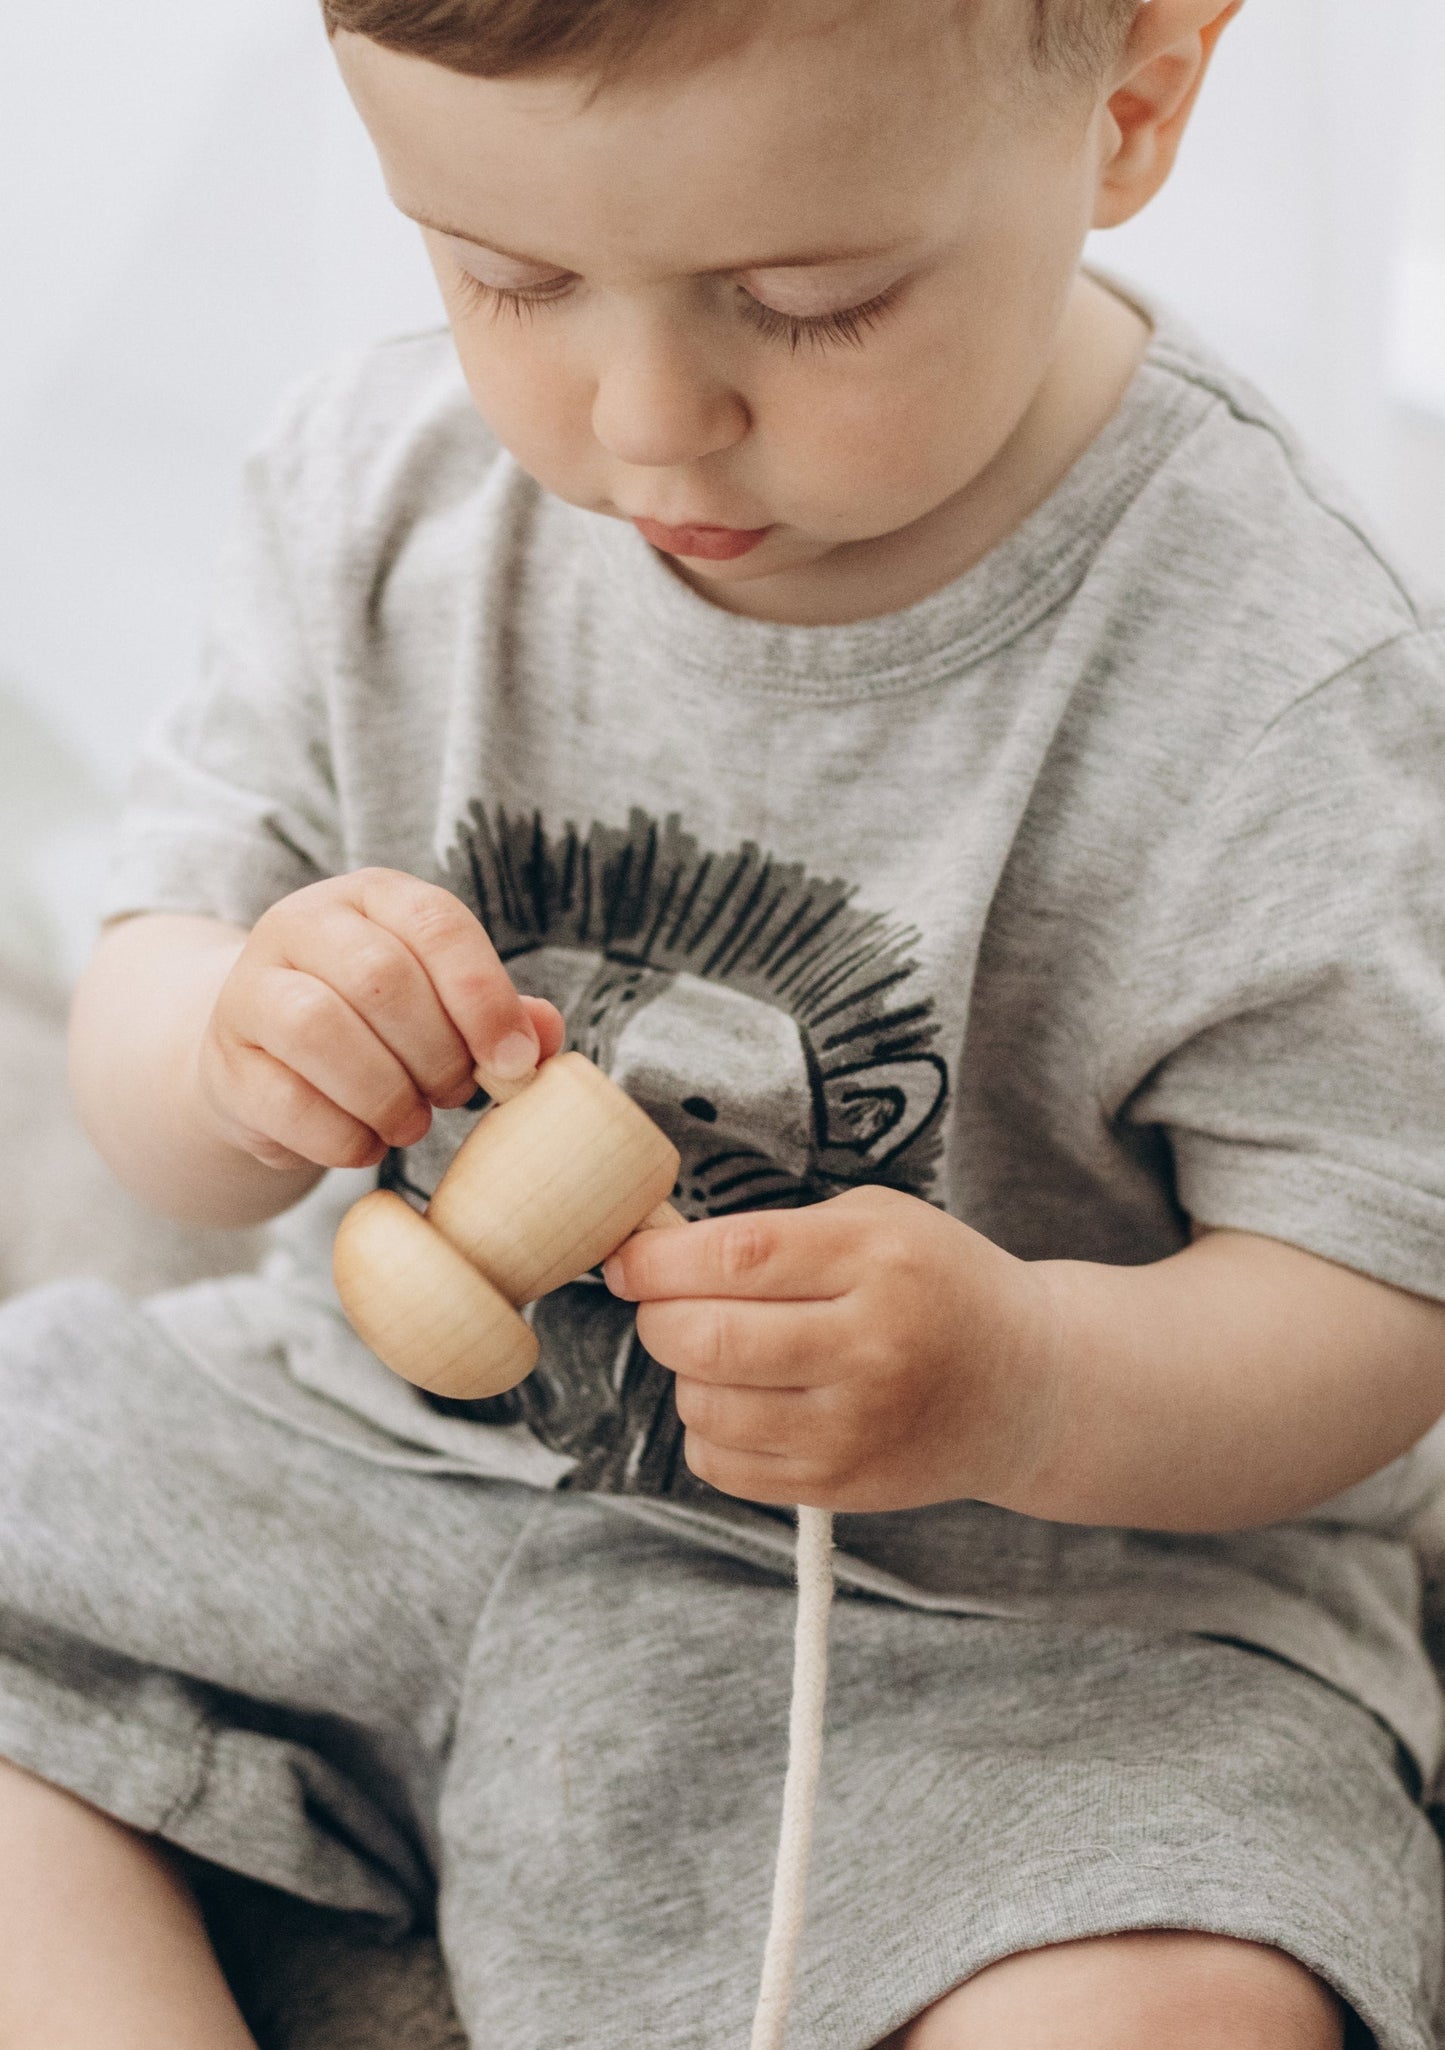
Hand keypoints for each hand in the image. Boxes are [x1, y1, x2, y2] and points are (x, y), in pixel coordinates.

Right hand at [196, 868, 563, 1171]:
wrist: (269, 1064)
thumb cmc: (379, 1030)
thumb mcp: (443, 1006)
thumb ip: (499, 1014)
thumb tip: (545, 1034)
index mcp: (372, 896)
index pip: (437, 925)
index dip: (485, 998)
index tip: (514, 1063)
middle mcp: (302, 923)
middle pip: (382, 979)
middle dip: (437, 1054)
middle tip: (453, 1094)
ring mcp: (250, 988)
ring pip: (321, 1030)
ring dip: (387, 1094)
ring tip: (412, 1123)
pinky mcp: (224, 1061)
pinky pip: (285, 1101)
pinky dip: (342, 1137)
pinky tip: (366, 1144)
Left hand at [603, 1185, 1057, 1512]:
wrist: (1028, 1386)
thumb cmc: (938, 1285)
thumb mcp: (879, 1222)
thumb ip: (777, 1232)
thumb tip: (657, 1255)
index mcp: (878, 1261)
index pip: (736, 1257)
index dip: (658, 1259)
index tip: (626, 1257)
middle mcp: (870, 1348)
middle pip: (707, 1337)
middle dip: (657, 1316)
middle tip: (662, 1303)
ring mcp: (856, 1428)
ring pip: (704, 1405)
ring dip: (687, 1374)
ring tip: (722, 1351)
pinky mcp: (842, 1486)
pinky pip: (721, 1464)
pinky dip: (710, 1429)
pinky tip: (747, 1401)